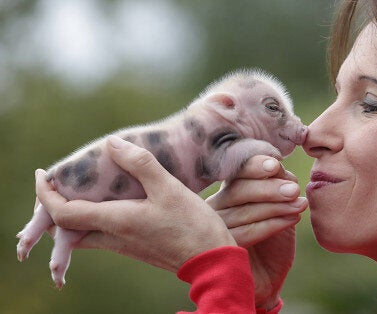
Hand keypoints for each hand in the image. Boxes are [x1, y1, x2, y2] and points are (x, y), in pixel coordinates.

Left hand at [36, 135, 235, 272]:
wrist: (211, 260)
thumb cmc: (192, 225)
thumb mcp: (170, 188)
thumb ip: (141, 164)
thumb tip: (111, 144)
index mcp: (116, 221)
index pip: (63, 213)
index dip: (46, 195)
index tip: (43, 175)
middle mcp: (114, 237)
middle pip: (68, 227)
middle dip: (55, 206)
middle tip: (60, 183)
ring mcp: (124, 246)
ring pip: (86, 233)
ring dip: (76, 213)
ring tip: (82, 189)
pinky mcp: (136, 248)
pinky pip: (103, 234)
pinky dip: (96, 218)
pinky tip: (113, 203)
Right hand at [207, 155, 306, 309]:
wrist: (268, 278)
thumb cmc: (273, 239)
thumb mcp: (279, 207)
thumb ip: (277, 185)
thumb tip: (280, 167)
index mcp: (227, 192)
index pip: (235, 173)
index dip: (254, 166)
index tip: (276, 165)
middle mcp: (214, 209)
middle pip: (237, 191)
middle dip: (268, 188)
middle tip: (294, 189)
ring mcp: (213, 231)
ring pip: (243, 212)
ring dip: (275, 206)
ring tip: (299, 204)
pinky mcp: (221, 252)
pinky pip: (246, 234)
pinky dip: (272, 224)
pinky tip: (293, 219)